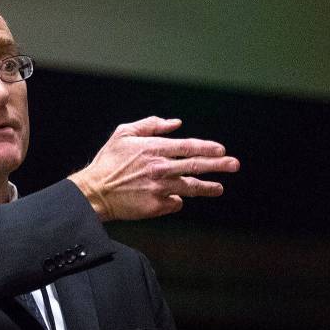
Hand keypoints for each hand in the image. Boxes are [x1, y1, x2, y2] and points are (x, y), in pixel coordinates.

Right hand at [69, 116, 238, 220]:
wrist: (95, 192)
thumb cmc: (109, 162)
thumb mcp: (124, 133)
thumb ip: (151, 125)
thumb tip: (176, 123)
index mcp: (154, 149)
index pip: (189, 147)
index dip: (207, 148)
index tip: (221, 150)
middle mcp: (160, 169)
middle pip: (196, 167)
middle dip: (219, 165)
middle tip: (234, 165)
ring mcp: (160, 189)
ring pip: (191, 188)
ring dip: (208, 187)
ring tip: (219, 188)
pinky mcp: (156, 206)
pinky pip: (175, 203)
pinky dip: (178, 200)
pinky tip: (180, 199)